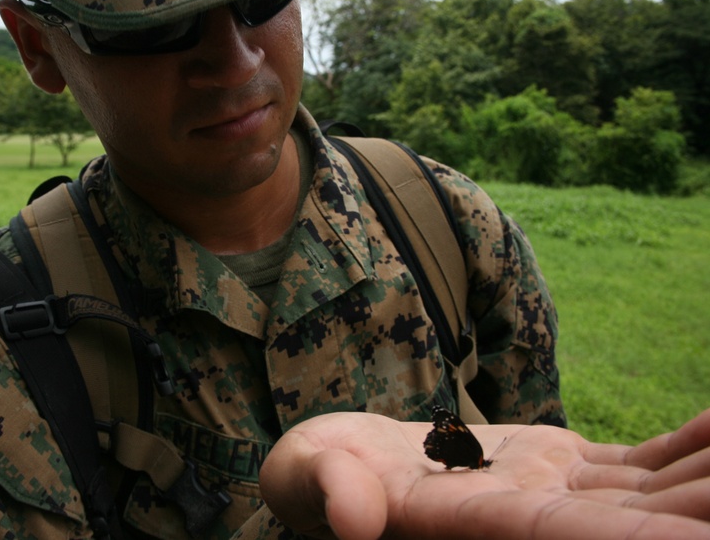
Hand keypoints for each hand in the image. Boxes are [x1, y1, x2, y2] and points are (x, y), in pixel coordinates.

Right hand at [259, 409, 709, 539]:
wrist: (347, 464)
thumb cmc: (316, 474)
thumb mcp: (308, 473)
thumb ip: (329, 489)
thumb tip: (351, 519)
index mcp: (471, 527)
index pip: (562, 539)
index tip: (699, 535)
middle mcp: (528, 524)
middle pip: (633, 525)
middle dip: (697, 509)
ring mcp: (554, 499)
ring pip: (652, 495)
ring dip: (707, 475)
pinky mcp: (563, 471)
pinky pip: (641, 463)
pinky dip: (690, 447)